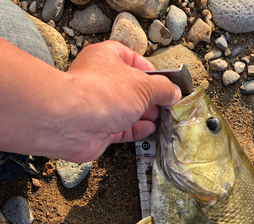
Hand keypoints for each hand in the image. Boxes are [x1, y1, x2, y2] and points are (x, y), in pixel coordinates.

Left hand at [65, 41, 180, 161]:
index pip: (130, 58)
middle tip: (165, 103)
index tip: (163, 80)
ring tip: (161, 118)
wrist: (73, 123)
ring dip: (144, 114)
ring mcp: (97, 106)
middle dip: (149, 96)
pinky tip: (149, 129)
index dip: (148, 69)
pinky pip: (121, 128)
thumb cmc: (102, 94)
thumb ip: (162, 88)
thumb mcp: (143, 86)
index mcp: (106, 58)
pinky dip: (136, 129)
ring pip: (126, 109)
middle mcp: (99, 80)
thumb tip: (173, 92)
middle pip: (129, 86)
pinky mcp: (98, 128)